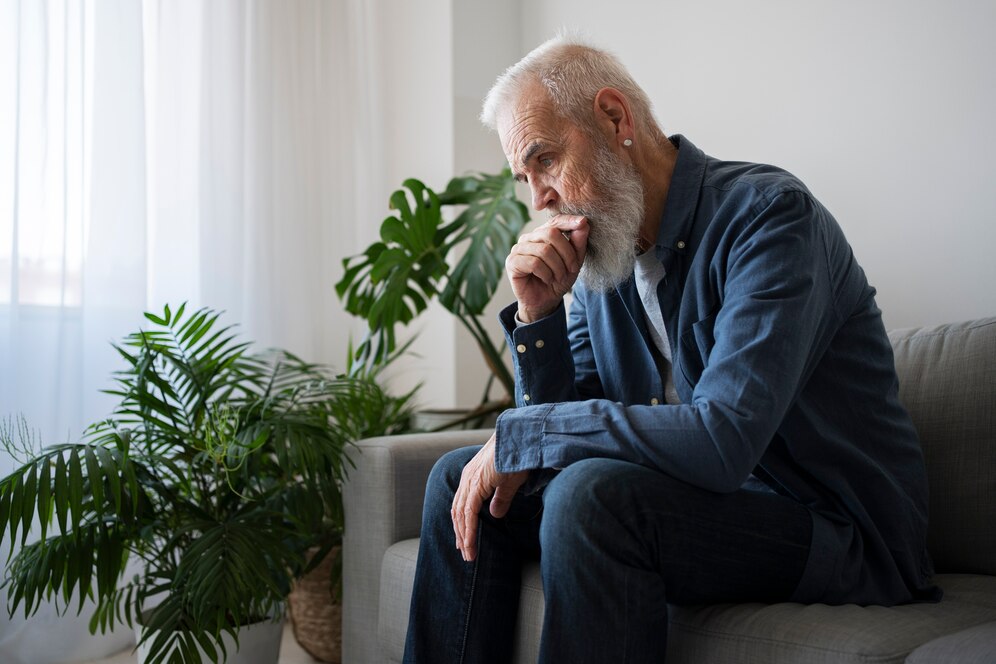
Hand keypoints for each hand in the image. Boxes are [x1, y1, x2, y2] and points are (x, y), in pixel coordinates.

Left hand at [451, 434, 529, 561]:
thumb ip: (500, 498)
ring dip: (463, 536)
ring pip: (461, 515)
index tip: (464, 542)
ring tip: (468, 554)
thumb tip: (495, 514)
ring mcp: (470, 481)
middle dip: (460, 534)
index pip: (462, 505)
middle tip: (465, 553)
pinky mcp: (477, 484)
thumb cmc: (518, 455)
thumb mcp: (508, 482)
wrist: (520, 438)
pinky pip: (468, 513)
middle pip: (458, 512)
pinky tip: (470, 544)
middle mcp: (467, 478)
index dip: (462, 524)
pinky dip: (468, 530)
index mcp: (473, 476)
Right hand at [505, 215, 588, 322]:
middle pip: (551, 234)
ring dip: (557, 267)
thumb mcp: (574, 261)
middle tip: (572, 269)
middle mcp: (529, 238)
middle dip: (567, 253)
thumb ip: (578, 242)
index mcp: (542, 234)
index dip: (569, 221)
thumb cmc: (558, 279)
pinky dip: (545, 273)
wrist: (546, 302)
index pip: (555, 221)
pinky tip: (547, 279)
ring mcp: (518, 249)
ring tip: (558, 277)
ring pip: (544, 250)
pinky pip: (534, 263)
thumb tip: (583, 222)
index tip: (583, 223)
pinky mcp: (512, 262)